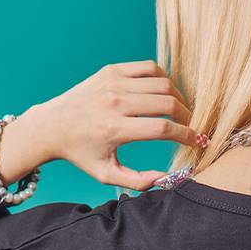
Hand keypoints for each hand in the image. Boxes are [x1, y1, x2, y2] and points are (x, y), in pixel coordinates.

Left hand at [3, 61, 207, 191]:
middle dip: (187, 116)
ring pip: (162, 83)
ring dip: (178, 98)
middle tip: (192, 127)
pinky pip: (149, 68)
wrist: (52, 125)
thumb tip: (167, 179)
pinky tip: (165, 94)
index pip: (163, 129)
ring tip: (180, 112)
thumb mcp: (106, 175)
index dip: (187, 136)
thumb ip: (138, 181)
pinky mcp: (111, 70)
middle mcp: (115, 103)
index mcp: (114, 129)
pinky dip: (163, 79)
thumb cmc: (82, 153)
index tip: (198, 142)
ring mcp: (113, 82)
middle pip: (167, 103)